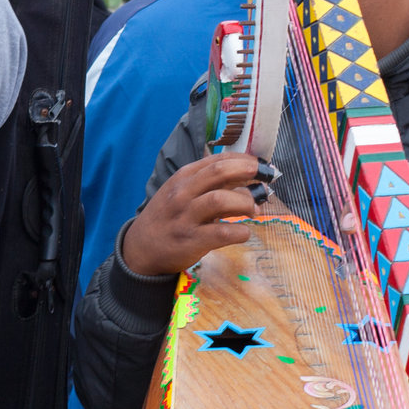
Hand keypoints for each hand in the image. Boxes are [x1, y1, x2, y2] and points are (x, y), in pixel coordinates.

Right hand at [119, 153, 262, 278]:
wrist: (141, 248)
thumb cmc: (169, 217)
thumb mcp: (183, 194)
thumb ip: (211, 185)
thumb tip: (247, 178)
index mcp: (183, 178)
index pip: (217, 160)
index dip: (243, 160)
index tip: (261, 165)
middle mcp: (183, 193)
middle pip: (219, 172)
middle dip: (247, 171)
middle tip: (266, 178)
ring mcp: (186, 217)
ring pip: (221, 199)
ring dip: (245, 202)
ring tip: (254, 210)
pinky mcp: (192, 240)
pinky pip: (222, 233)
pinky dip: (240, 232)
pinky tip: (244, 232)